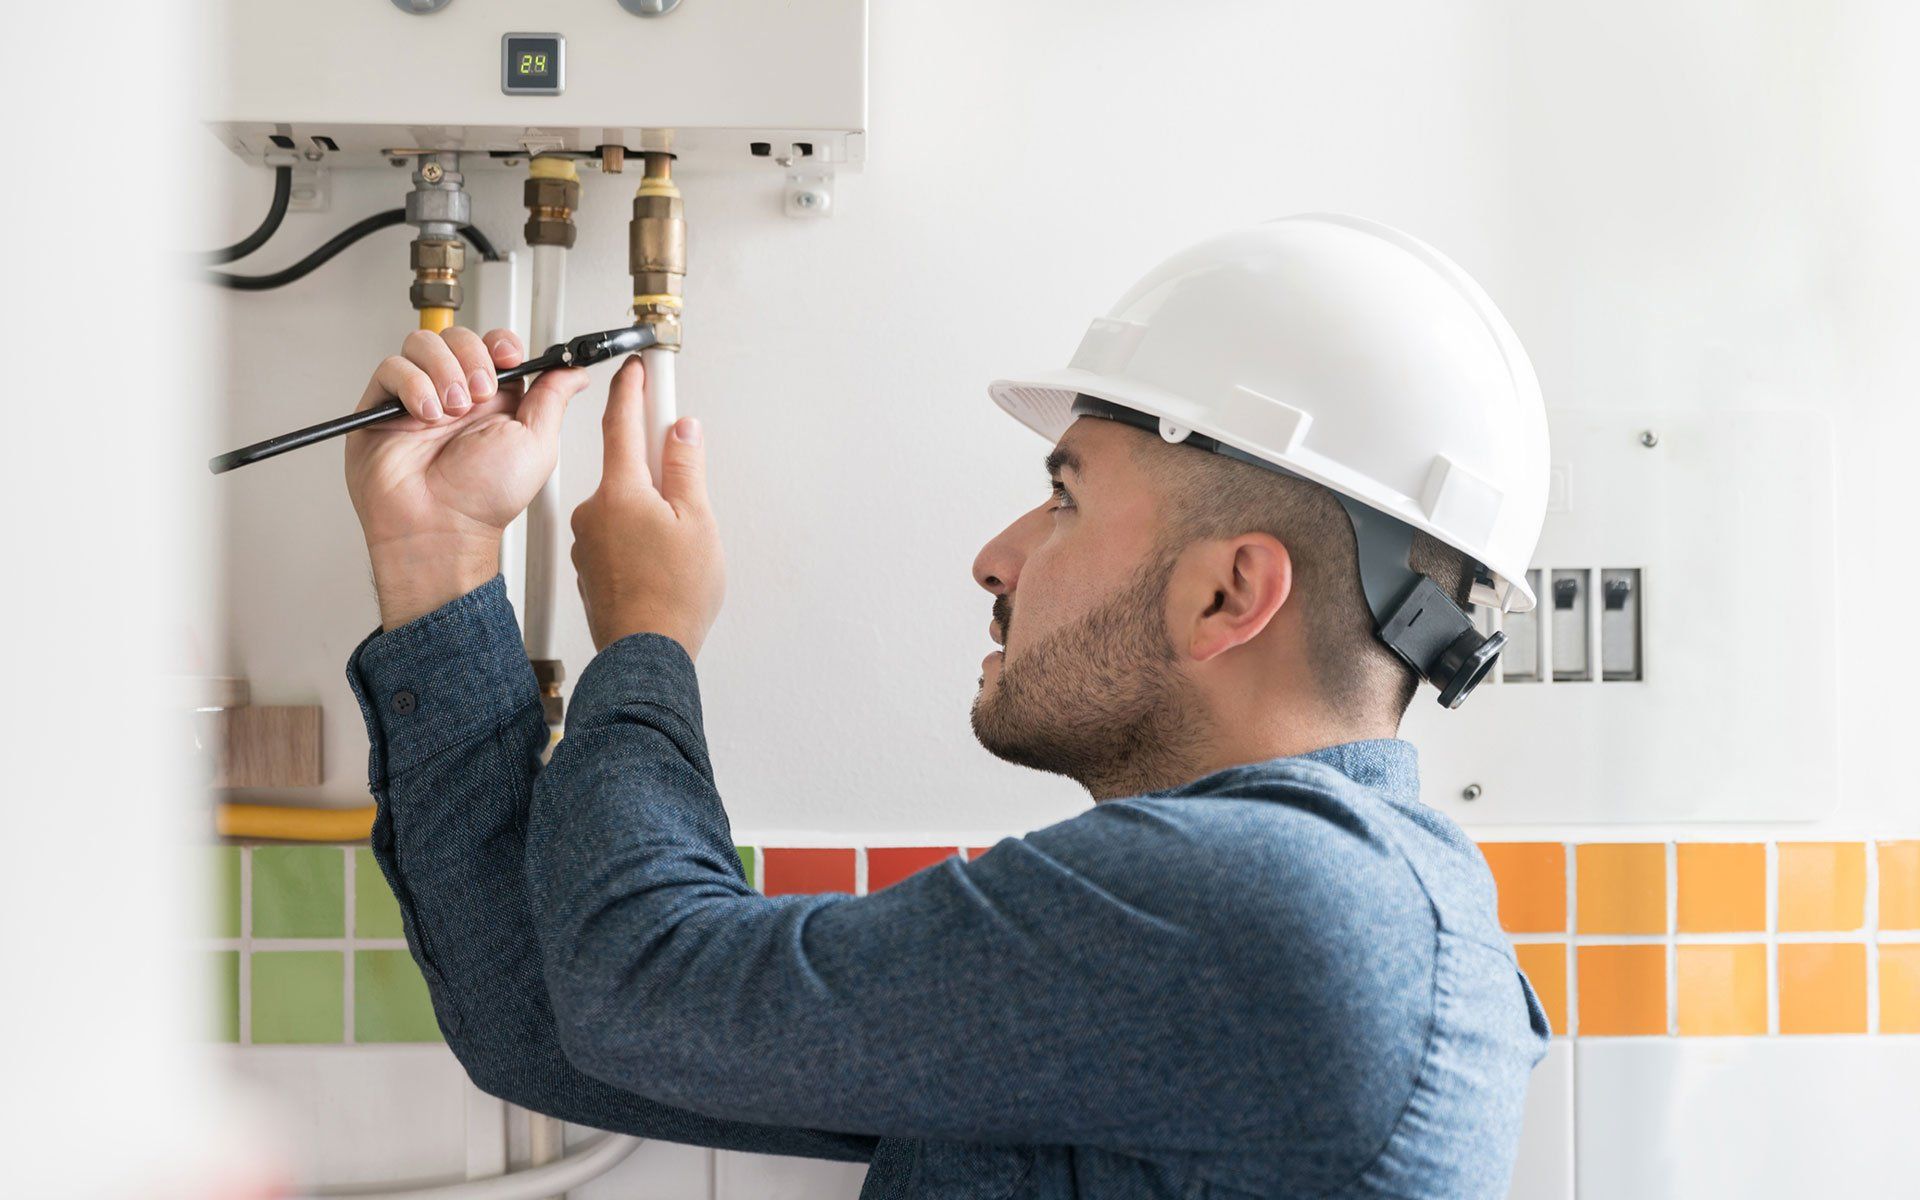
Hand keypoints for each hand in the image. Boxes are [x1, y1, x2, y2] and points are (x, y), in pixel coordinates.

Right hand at [345, 327, 590, 627]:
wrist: (441, 527)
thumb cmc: (487, 499)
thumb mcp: (537, 444)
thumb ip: (553, 398)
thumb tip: (575, 370)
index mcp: (494, 401)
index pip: (492, 345)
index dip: (499, 343)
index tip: (508, 358)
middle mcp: (456, 395)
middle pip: (458, 336)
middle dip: (473, 357)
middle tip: (479, 393)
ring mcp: (418, 398)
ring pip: (423, 344)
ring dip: (443, 370)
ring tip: (451, 409)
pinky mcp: (383, 406)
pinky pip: (391, 367)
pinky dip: (412, 384)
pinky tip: (426, 414)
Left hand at [570, 356, 724, 658]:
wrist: (646, 653)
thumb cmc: (673, 596)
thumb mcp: (697, 522)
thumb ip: (687, 469)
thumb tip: (681, 431)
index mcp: (621, 491)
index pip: (621, 422)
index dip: (631, 389)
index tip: (636, 368)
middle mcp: (594, 510)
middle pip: (628, 470)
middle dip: (658, 474)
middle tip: (687, 499)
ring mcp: (587, 540)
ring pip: (624, 507)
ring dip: (650, 512)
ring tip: (679, 547)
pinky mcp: (589, 566)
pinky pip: (616, 536)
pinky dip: (638, 538)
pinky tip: (660, 563)